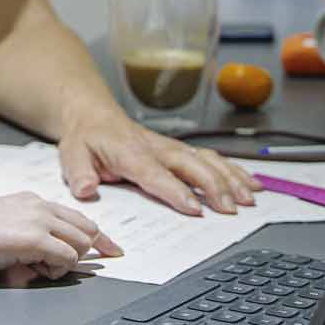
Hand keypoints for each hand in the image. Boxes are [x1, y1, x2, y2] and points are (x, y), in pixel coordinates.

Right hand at [0, 192, 122, 289]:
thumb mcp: (2, 230)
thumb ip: (28, 237)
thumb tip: (47, 259)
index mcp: (30, 200)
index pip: (78, 217)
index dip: (98, 238)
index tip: (112, 251)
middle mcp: (38, 205)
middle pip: (87, 229)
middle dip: (80, 253)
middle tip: (55, 269)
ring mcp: (37, 219)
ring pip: (81, 244)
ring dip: (64, 263)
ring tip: (32, 267)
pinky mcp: (33, 238)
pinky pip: (66, 258)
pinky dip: (56, 269)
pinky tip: (31, 269)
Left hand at [56, 107, 262, 215]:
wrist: (94, 115)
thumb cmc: (86, 138)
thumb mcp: (71, 154)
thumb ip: (79, 173)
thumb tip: (87, 190)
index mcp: (131, 152)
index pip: (155, 173)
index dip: (175, 190)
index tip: (194, 208)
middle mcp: (157, 148)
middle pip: (191, 166)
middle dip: (214, 187)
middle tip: (230, 209)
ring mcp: (172, 148)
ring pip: (207, 161)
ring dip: (230, 179)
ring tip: (249, 199)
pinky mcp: (181, 150)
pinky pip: (212, 158)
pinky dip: (234, 170)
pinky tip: (253, 184)